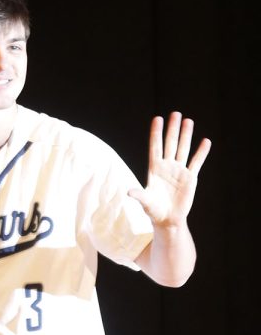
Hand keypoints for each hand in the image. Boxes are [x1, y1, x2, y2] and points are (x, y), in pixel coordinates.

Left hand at [128, 112, 210, 229]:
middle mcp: (167, 167)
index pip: (155, 148)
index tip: (157, 119)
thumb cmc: (154, 211)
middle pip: (170, 144)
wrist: (168, 220)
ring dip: (186, 135)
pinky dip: (201, 153)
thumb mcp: (145, 202)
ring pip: (183, 149)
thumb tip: (129, 192)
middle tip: (175, 113)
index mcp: (154, 170)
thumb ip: (139, 195)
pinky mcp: (190, 178)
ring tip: (188, 121)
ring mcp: (179, 171)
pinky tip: (205, 141)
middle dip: (172, 129)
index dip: (156, 134)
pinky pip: (196, 162)